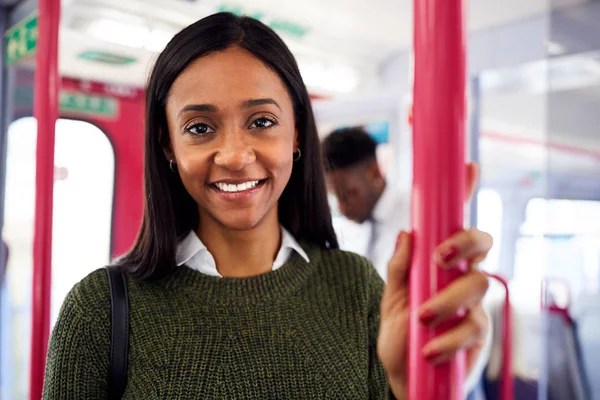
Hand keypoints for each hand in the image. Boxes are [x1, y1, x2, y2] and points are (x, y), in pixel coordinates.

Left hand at [377, 163, 491, 397]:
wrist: (403, 375)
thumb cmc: (399, 332)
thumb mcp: (390, 299)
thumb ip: (399, 268)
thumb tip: (407, 233)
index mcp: (439, 263)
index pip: (454, 225)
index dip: (465, 195)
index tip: (468, 167)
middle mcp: (460, 277)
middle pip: (481, 244)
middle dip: (465, 242)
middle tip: (439, 258)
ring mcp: (473, 304)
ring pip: (479, 283)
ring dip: (448, 299)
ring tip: (422, 317)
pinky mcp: (478, 333)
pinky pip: (473, 326)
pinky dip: (449, 337)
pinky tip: (430, 349)